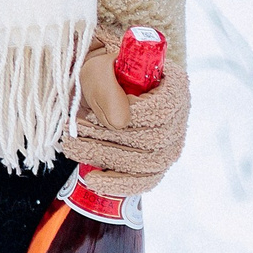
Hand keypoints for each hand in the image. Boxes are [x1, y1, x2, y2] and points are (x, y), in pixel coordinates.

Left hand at [58, 28, 188, 198]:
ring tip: (73, 147)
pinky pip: (145, 180)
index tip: (95, 111)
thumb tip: (120, 123)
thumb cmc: (103, 72)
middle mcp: (179, 117)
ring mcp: (170, 143)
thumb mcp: (98, 69)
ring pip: (145, 163)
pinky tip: (95, 181)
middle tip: (74, 131)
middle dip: (108, 138)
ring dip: (106, 157)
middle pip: (152, 141)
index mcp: (173, 86)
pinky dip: (120, 184)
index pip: (161, 110)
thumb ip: (107, 89)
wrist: (103, 83)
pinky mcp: (156, 163)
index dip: (129, 115)